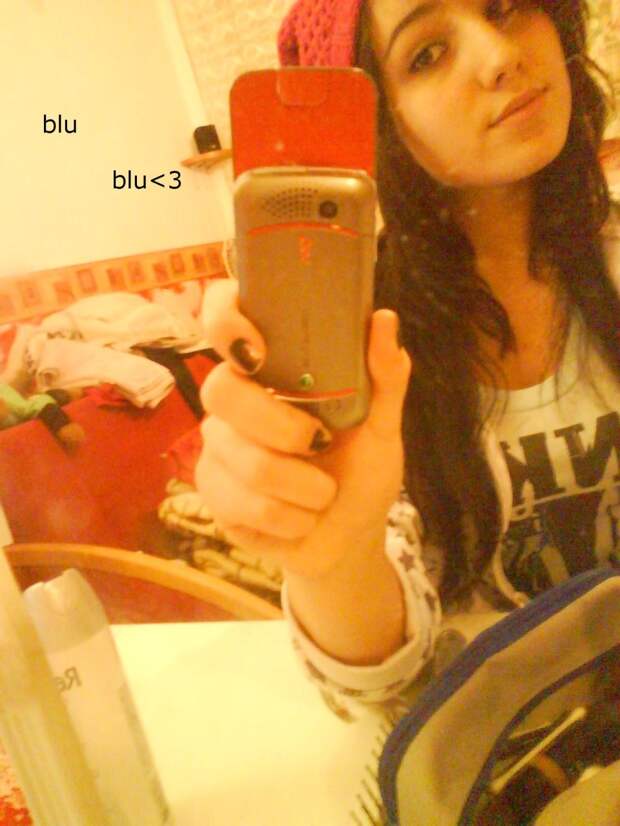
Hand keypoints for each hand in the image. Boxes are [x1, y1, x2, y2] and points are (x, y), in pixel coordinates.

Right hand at [196, 278, 411, 579]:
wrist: (349, 539)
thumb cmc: (362, 473)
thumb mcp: (382, 428)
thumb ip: (384, 378)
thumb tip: (384, 319)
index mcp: (272, 368)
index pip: (223, 316)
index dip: (224, 318)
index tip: (257, 349)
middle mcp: (236, 399)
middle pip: (222, 391)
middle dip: (281, 428)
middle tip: (320, 444)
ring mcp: (218, 446)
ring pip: (243, 460)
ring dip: (303, 488)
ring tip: (322, 494)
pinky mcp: (211, 493)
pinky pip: (242, 504)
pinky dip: (289, 520)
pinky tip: (300, 519)